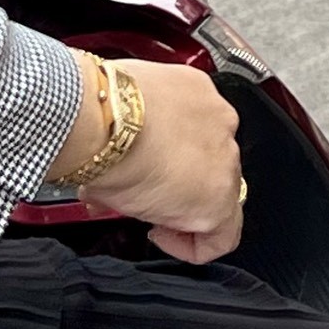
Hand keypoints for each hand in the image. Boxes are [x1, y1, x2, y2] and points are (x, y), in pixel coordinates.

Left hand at [79, 61, 243, 262]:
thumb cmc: (114, 165)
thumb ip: (153, 210)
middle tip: (149, 187)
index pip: (222, 238)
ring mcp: (218, 117)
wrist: (100, 115)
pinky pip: (196, 105)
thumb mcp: (129, 209)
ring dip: (184, 146)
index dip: (190, 244)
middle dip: (185, 188)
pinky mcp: (201, 85)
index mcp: (215, 201)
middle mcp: (227, 159)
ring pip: (210, 140)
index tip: (165, 232)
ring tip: (146, 145)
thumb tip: (140, 201)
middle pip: (216, 182)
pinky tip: (147, 114)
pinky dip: (176, 112)